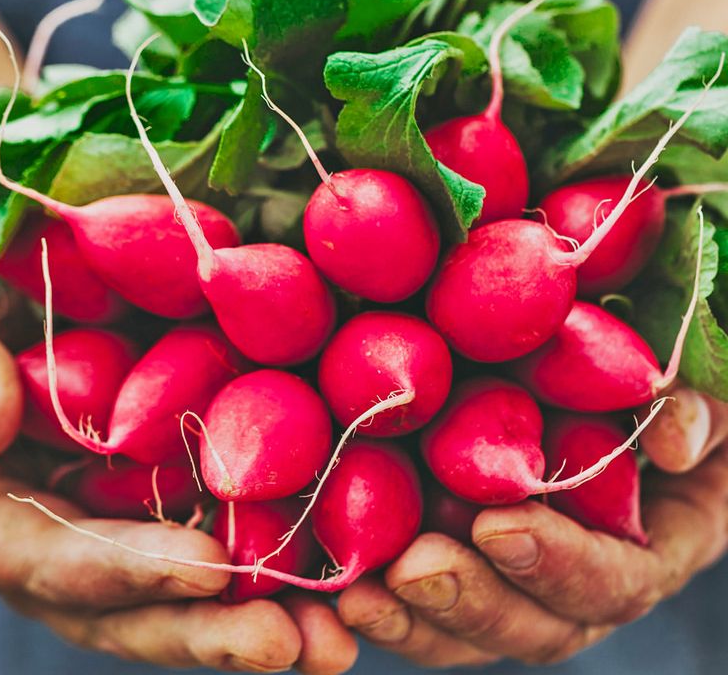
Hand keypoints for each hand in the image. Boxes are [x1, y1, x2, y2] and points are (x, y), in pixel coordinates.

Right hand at [0, 281, 356, 673]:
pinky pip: (181, 540)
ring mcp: (83, 528)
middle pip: (120, 611)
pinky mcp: (121, 501)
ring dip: (245, 618)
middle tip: (300, 646)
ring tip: (332, 637)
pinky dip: (246, 565)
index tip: (213, 570)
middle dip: (208, 634)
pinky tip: (312, 569)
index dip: (129, 570)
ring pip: (161, 595)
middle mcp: (33, 544)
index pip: (50, 559)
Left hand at [338, 388, 727, 666]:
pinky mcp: (470, 562)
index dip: (560, 563)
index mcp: (653, 548)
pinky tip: (336, 588)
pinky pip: (428, 601)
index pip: (614, 580)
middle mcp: (583, 584)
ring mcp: (523, 581)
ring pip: (471, 629)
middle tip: (412, 571)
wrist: (616, 400)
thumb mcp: (709, 397)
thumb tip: (672, 437)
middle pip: (533, 624)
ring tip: (357, 598)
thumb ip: (701, 414)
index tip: (498, 526)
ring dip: (415, 620)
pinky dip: (385, 601)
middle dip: (472, 601)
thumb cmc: (663, 398)